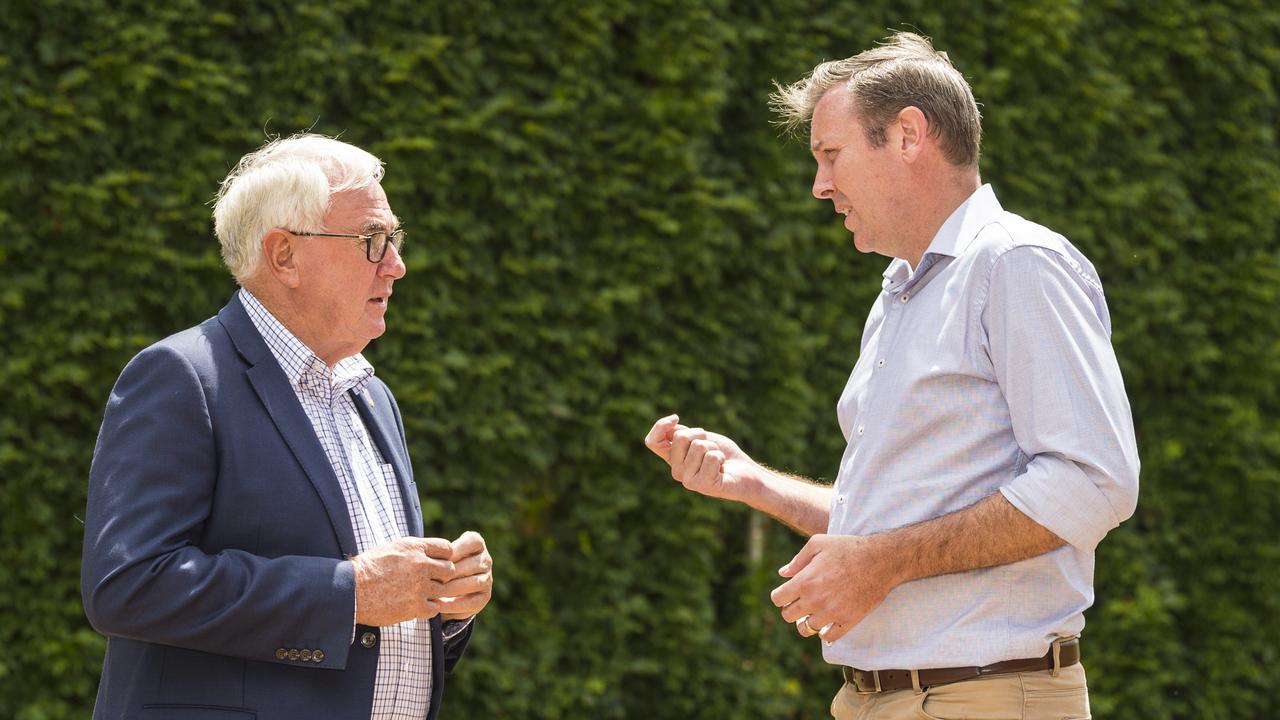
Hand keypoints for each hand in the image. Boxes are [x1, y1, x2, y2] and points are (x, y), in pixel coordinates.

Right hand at [352, 537, 455, 626]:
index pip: (447, 549)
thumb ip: (413, 549)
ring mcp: (420, 586)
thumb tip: (428, 551)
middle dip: (442, 576)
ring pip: (443, 590)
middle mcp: (421, 565)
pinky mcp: (415, 606)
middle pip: (449, 570)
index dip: (443, 557)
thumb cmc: (367, 568)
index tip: (436, 564)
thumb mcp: (391, 548)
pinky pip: (435, 609)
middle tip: (429, 581)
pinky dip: (428, 609)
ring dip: (434, 593)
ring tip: (419, 595)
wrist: (350, 590)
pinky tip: (416, 606)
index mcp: (414, 547)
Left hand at [435, 531, 492, 621]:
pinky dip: (454, 604)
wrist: (445, 590)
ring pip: (474, 582)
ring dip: (452, 589)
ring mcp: (487, 579)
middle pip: (473, 564)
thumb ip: (438, 553)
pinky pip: (472, 602)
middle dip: (451, 572)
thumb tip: (426, 555)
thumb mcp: (439, 556)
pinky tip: (438, 605)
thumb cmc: (438, 566)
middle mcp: (485, 560)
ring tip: (433, 593)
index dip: (456, 549)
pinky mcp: (484, 598)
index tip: (438, 557)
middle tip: (431, 578)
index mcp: (476, 544)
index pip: (473, 541)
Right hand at [643, 414, 756, 500]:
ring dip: (714, 448)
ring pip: (699, 446)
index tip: (676, 418)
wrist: (746, 473)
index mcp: (673, 459)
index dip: (661, 426)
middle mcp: (677, 471)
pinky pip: (711, 457)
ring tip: (718, 460)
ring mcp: (689, 480)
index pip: (653, 442)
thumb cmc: (724, 455)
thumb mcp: (701, 439)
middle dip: (701, 435)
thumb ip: (683, 434)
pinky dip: (721, 457)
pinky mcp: (704, 485)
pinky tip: (723, 468)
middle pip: (681, 437)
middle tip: (711, 448)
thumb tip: (670, 425)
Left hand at [770, 534, 900, 643]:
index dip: (780, 596)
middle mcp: (815, 599)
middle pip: (788, 616)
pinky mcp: (848, 621)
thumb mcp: (818, 543)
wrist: (880, 559)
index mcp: (805, 581)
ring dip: (806, 622)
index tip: (788, 593)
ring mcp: (831, 612)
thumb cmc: (848, 548)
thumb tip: (783, 573)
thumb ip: (798, 560)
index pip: (778, 599)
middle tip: (800, 603)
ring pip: (806, 629)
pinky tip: (827, 624)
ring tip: (813, 614)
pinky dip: (825, 632)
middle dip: (791, 609)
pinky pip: (828, 637)